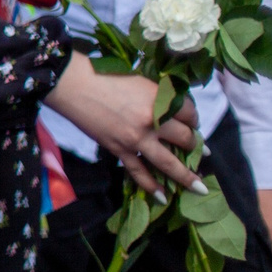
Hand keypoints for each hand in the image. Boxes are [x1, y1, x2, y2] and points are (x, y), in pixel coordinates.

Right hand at [46, 54, 199, 194]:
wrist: (72, 84)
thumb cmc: (104, 75)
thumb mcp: (139, 81)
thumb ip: (157, 97)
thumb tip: (170, 112)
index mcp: (160, 99)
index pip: (190, 114)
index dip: (194, 120)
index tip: (192, 123)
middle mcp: (153, 121)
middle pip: (186, 139)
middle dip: (195, 147)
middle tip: (200, 153)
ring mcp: (136, 138)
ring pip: (169, 163)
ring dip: (186, 177)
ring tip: (199, 187)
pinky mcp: (119, 150)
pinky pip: (139, 172)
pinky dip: (151, 186)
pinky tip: (163, 196)